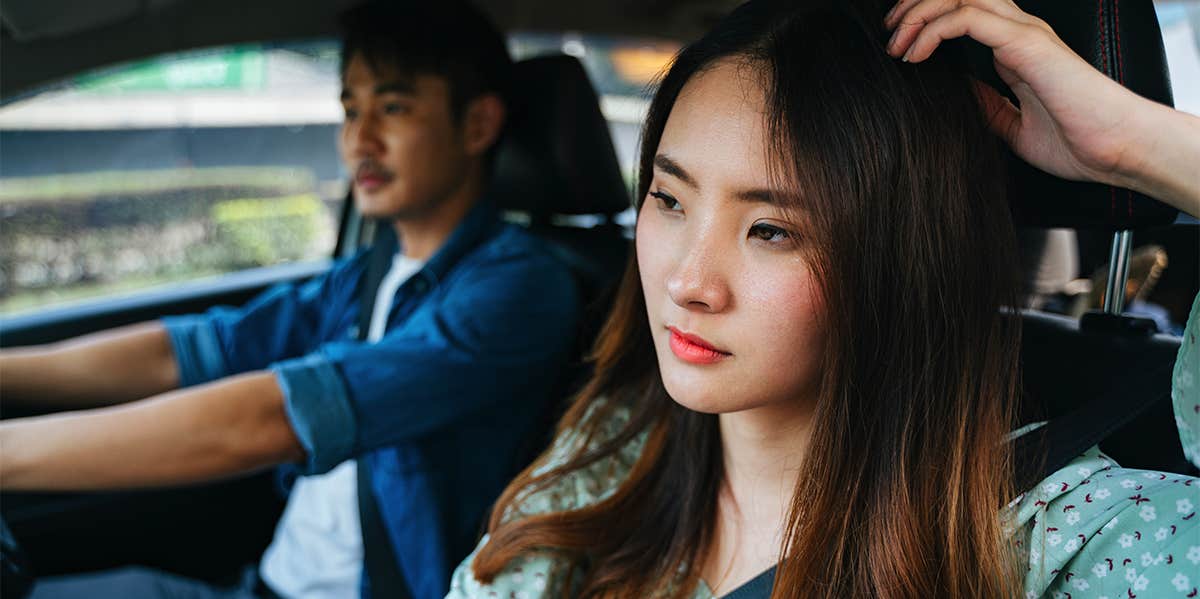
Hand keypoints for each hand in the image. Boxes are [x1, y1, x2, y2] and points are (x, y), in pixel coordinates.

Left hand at [884, 0, 1199, 213]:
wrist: (1115, 151)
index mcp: (1016, 48)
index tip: (898, 49)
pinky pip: (967, 18)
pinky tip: (915, 55)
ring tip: (895, 41)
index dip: (925, 22)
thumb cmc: (1076, 143)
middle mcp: (1019, 31)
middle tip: (888, 35)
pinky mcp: (1026, 43)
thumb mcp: (1011, 127)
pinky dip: (933, 30)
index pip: (963, 12)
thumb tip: (955, 96)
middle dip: (915, 6)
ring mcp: (1023, 33)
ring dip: (918, 13)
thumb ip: (986, 106)